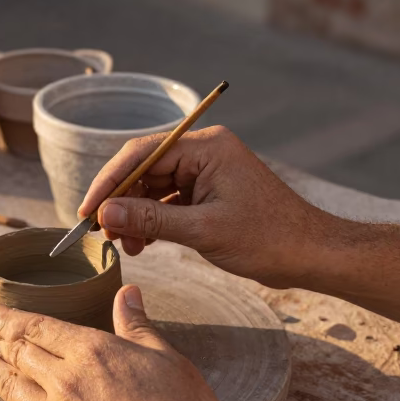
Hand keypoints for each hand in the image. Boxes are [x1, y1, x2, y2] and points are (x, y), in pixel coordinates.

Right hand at [78, 125, 326, 287]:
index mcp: (206, 147)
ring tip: (125, 244)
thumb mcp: (203, 230)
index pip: (142, 154)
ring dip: (134, 215)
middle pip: (144, 169)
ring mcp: (206, 172)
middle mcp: (204, 152)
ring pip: (153, 188)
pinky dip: (152, 221)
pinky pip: (169, 201)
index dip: (110, 182)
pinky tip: (142, 243)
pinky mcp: (209, 192)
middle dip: (121, 202)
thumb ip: (151, 219)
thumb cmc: (269, 238)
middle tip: (103, 232)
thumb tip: (106, 213)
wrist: (311, 254)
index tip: (88, 210)